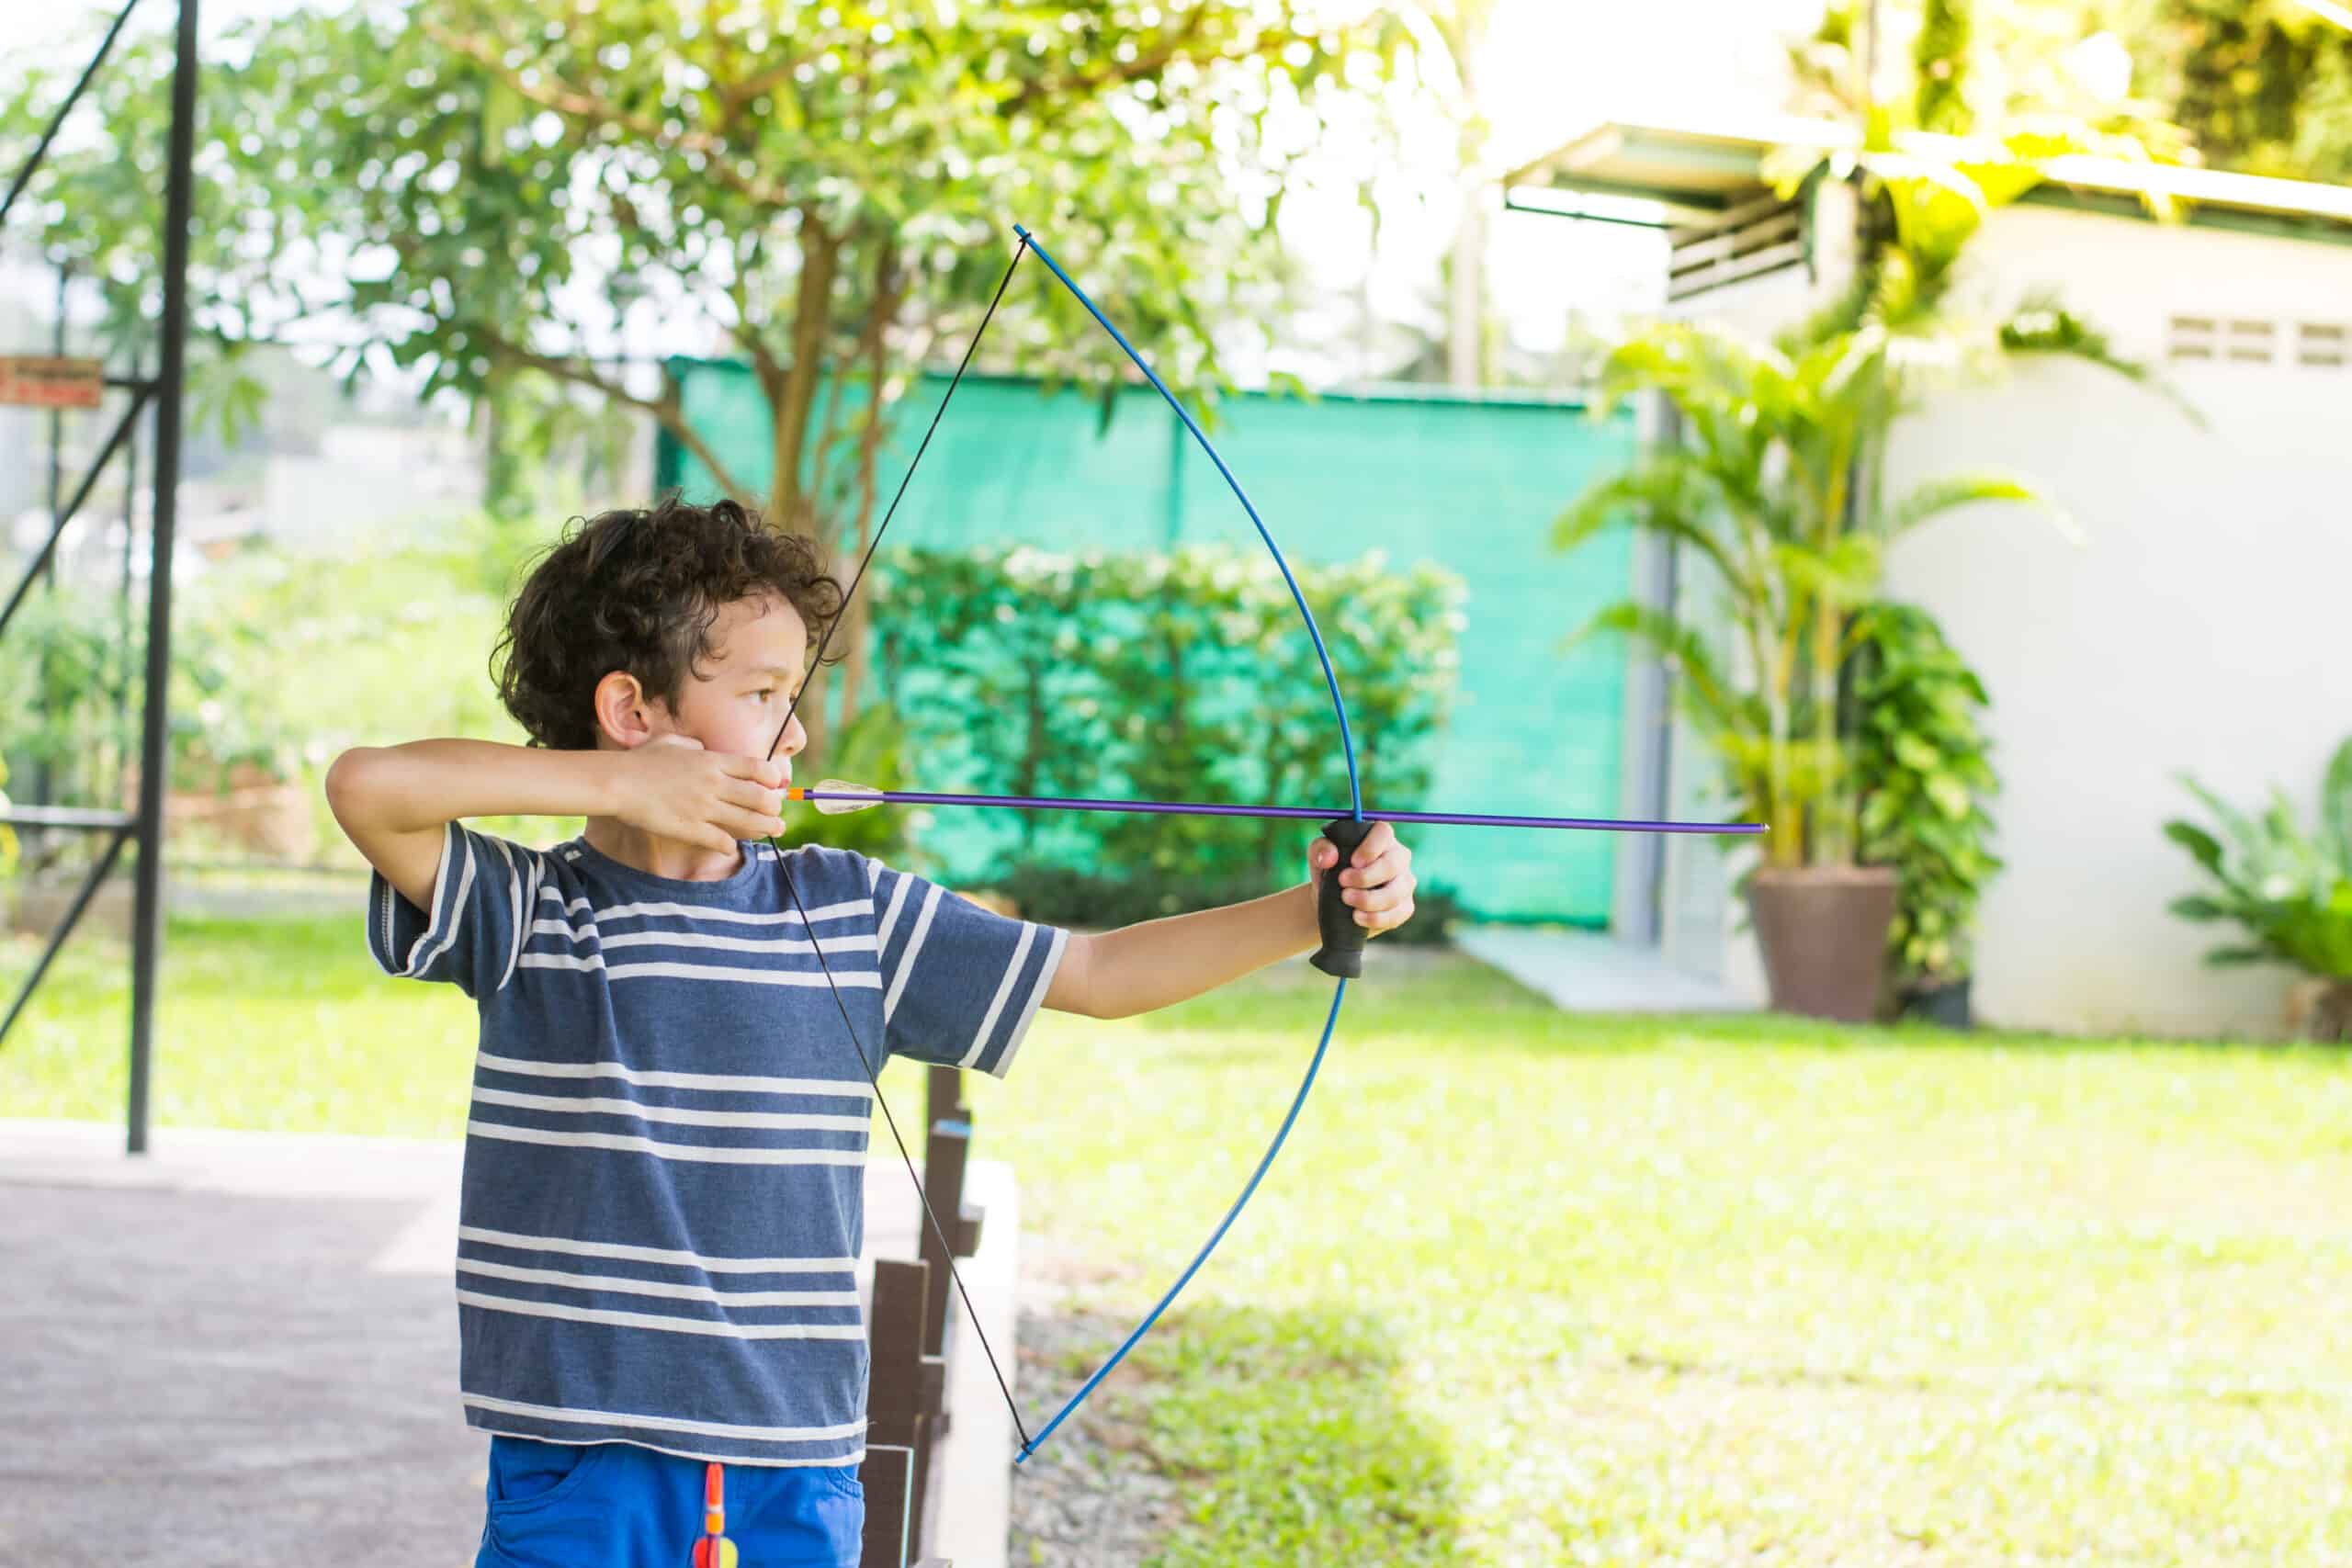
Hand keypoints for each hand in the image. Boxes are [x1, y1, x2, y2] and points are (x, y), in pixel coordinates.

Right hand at [611, 735, 789, 853]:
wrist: (618, 783)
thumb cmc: (641, 760)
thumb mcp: (671, 742)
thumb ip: (693, 745)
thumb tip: (702, 747)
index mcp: (712, 761)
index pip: (757, 768)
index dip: (773, 779)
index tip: (775, 785)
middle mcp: (714, 784)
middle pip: (760, 798)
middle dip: (775, 807)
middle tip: (777, 812)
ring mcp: (704, 808)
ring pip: (748, 821)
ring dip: (766, 828)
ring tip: (775, 830)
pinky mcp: (691, 829)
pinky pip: (722, 841)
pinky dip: (731, 845)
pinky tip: (732, 846)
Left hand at [1308, 820, 1415, 936]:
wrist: (1333, 902)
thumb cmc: (1330, 871)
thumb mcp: (1318, 856)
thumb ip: (1321, 849)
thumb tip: (1329, 857)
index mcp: (1380, 838)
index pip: (1383, 833)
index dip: (1370, 847)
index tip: (1353, 862)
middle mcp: (1398, 857)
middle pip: (1393, 863)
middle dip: (1366, 877)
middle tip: (1342, 883)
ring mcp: (1405, 882)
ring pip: (1396, 893)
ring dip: (1368, 900)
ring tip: (1346, 900)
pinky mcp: (1405, 906)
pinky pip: (1398, 914)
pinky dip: (1375, 918)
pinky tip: (1357, 917)